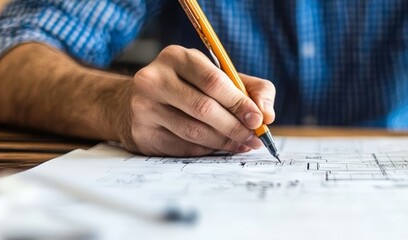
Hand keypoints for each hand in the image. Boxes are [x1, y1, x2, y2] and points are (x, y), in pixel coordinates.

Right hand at [125, 45, 275, 155]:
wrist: (140, 101)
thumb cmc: (189, 86)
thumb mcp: (219, 76)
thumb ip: (251, 89)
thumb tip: (267, 114)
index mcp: (176, 57)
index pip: (213, 81)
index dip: (239, 102)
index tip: (258, 119)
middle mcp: (154, 79)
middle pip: (203, 108)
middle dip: (235, 126)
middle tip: (254, 138)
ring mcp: (144, 107)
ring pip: (193, 131)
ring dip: (224, 142)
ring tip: (243, 144)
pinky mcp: (142, 133)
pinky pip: (182, 147)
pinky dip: (206, 150)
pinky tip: (219, 148)